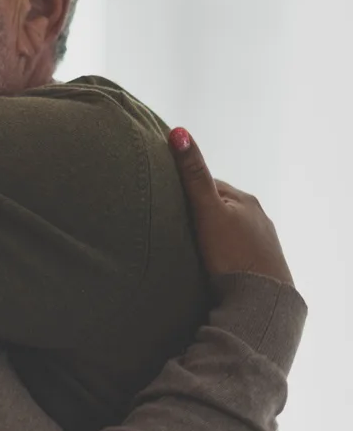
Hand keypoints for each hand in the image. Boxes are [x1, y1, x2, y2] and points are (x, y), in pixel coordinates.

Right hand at [169, 128, 293, 286]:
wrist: (261, 299)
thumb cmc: (231, 254)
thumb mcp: (207, 211)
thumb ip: (193, 176)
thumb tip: (179, 132)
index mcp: (244, 200)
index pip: (210, 186)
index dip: (186, 191)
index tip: (167, 201)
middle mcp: (258, 216)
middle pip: (221, 208)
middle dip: (201, 214)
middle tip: (176, 227)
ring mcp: (262, 241)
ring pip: (230, 230)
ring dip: (213, 235)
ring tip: (194, 249)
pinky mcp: (263, 265)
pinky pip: (237, 251)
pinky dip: (224, 253)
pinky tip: (214, 265)